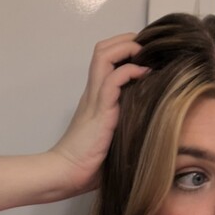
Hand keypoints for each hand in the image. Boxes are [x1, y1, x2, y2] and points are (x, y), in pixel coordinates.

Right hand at [48, 34, 150, 195]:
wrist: (65, 174)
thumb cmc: (86, 165)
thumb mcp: (110, 141)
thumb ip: (123, 129)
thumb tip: (150, 134)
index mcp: (95, 99)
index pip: (105, 60)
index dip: (124, 50)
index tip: (145, 54)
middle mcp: (93, 93)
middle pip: (103, 50)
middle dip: (126, 41)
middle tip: (147, 46)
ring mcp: (94, 99)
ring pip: (104, 56)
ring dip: (127, 48)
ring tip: (146, 54)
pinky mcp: (99, 110)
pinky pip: (113, 79)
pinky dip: (130, 71)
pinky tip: (144, 75)